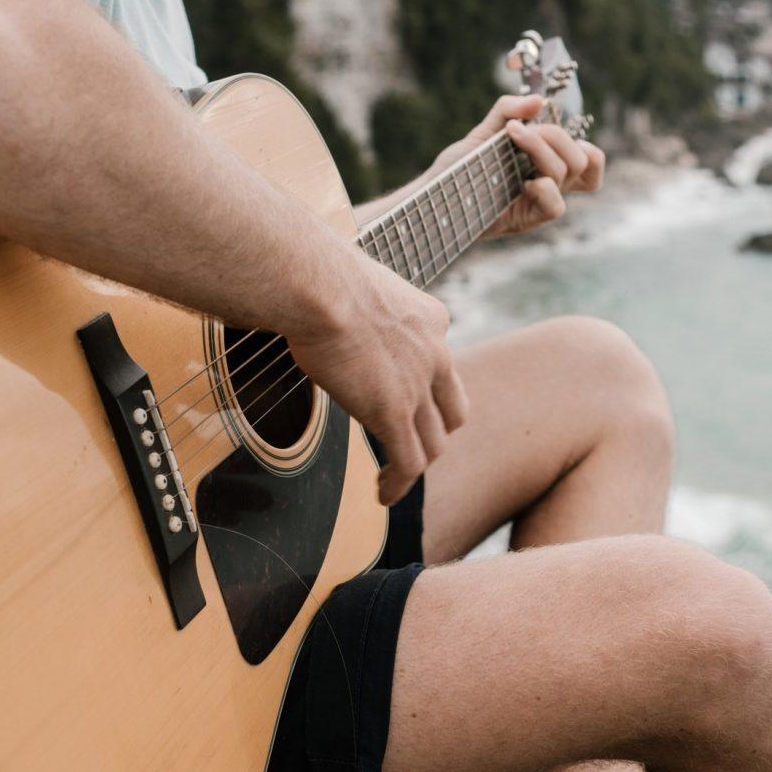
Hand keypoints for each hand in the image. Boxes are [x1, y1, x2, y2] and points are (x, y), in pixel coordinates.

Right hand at [287, 252, 468, 504]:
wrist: (320, 286)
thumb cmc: (319, 276)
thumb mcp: (356, 287)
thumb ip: (356, 306)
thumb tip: (321, 303)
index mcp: (431, 320)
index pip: (441, 364)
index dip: (425, 387)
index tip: (403, 397)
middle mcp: (436, 354)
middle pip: (452, 411)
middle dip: (434, 432)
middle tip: (409, 442)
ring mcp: (418, 387)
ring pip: (433, 444)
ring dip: (415, 464)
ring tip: (394, 478)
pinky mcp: (394, 413)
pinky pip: (408, 463)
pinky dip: (399, 484)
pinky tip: (383, 495)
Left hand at [421, 95, 605, 236]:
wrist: (433, 193)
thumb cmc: (459, 167)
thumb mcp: (484, 130)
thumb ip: (509, 109)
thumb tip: (539, 101)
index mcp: (547, 166)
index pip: (591, 161)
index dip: (584, 144)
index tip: (546, 127)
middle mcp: (549, 185)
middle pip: (582, 159)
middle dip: (554, 134)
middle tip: (518, 129)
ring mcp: (538, 203)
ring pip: (567, 172)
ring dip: (539, 147)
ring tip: (511, 137)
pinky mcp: (525, 220)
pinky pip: (556, 207)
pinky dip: (544, 188)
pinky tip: (523, 182)